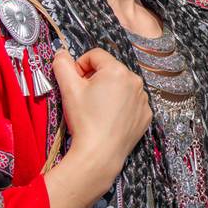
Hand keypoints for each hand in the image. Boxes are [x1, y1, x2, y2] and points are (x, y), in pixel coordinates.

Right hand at [50, 45, 151, 188]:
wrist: (100, 154)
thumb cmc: (84, 119)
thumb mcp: (68, 89)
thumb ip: (62, 64)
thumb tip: (61, 53)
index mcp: (117, 70)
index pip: (95, 55)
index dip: (80, 66)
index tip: (74, 82)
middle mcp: (135, 81)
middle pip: (109, 70)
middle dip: (95, 79)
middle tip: (84, 98)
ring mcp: (143, 99)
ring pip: (121, 86)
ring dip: (108, 92)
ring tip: (97, 110)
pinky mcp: (146, 115)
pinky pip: (131, 103)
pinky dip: (120, 106)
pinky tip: (109, 119)